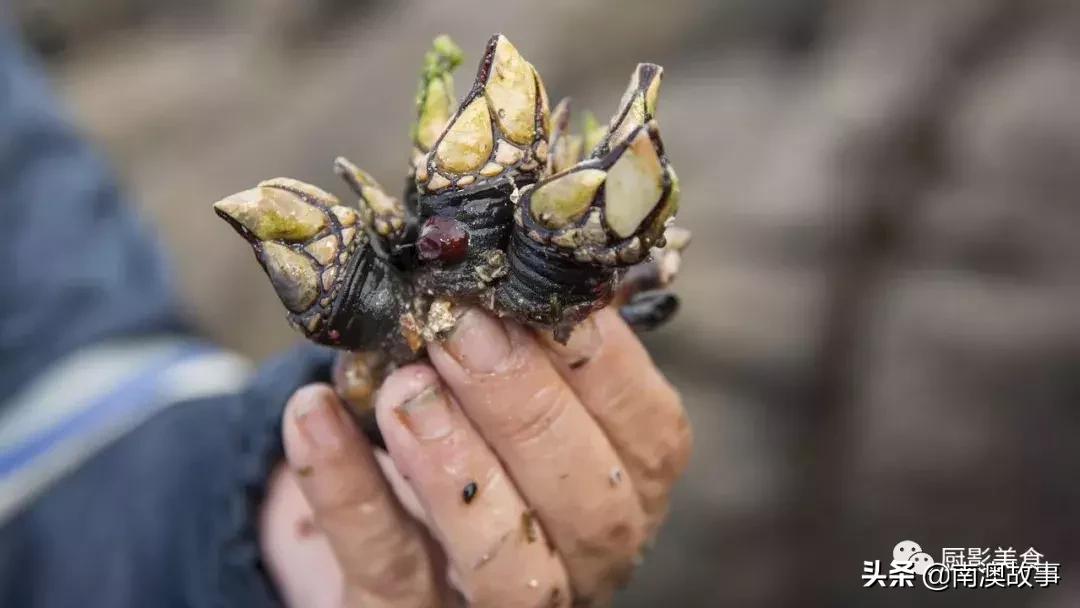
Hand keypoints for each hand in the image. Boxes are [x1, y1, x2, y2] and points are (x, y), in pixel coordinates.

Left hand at [260, 307, 691, 606]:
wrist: (391, 527)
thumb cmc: (472, 427)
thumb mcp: (508, 377)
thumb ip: (524, 326)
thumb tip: (509, 227)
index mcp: (628, 483)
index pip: (651, 433)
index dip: (605, 363)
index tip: (542, 291)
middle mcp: (586, 555)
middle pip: (590, 505)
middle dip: (526, 409)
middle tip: (458, 330)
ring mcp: (497, 598)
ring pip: (509, 564)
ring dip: (458, 467)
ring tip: (401, 388)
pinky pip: (384, 570)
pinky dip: (347, 490)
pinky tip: (309, 413)